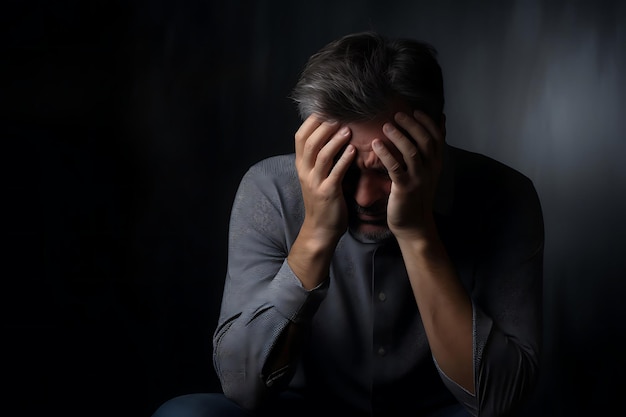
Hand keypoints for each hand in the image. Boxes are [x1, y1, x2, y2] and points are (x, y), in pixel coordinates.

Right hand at [294, 114, 355, 243]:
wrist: (321, 229)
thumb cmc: (322, 200)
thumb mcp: (315, 176)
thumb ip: (319, 157)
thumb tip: (331, 134)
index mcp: (301, 165)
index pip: (300, 136)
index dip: (313, 121)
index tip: (327, 108)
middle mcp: (304, 171)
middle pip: (310, 141)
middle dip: (325, 126)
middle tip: (340, 115)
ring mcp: (314, 182)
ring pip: (321, 154)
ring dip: (335, 140)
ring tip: (348, 129)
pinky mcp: (327, 192)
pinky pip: (335, 172)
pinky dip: (344, 159)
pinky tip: (353, 150)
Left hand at [372, 110, 444, 239]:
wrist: (413, 225)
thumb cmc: (416, 196)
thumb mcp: (427, 172)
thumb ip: (429, 152)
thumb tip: (438, 125)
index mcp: (435, 164)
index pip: (437, 137)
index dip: (427, 122)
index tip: (415, 110)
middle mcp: (430, 169)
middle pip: (425, 140)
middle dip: (412, 125)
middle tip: (397, 114)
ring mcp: (418, 179)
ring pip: (412, 151)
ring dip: (399, 136)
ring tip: (386, 125)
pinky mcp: (404, 188)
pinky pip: (395, 167)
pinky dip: (386, 153)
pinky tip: (376, 144)